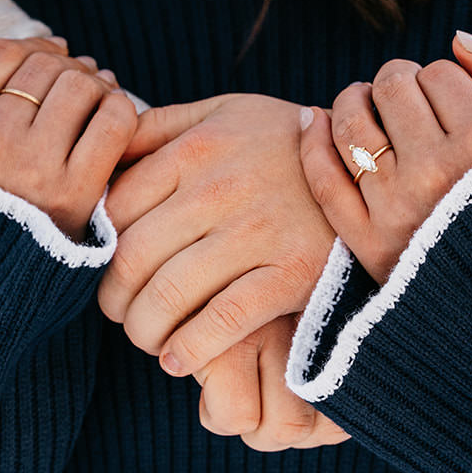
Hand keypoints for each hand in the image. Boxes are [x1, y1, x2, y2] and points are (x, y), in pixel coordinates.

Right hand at [0, 19, 135, 240]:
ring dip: (95, 83)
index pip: (4, 53)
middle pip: (47, 67)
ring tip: (95, 93)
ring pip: (82, 87)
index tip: (50, 54)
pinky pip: (114, 122)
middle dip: (66, 65)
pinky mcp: (76, 195)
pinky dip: (119, 109)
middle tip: (79, 76)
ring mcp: (33, 170)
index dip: (35, 46)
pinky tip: (110, 117)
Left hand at [98, 93, 348, 447]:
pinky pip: (221, 322)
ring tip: (147, 337)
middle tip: (119, 313)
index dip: (99, 247)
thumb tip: (101, 150)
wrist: (371, 168)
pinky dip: (188, 349)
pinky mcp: (292, 272)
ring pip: (168, 294)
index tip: (106, 267)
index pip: (116, 206)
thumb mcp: (224, 113)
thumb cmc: (284, 143)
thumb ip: (161, 127)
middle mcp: (220, 186)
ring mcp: (257, 231)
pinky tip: (178, 359)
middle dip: (114, 298)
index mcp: (197, 147)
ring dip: (143, 330)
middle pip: (133, 256)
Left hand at [298, 32, 471, 283]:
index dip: (442, 79)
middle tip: (406, 99)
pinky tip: (315, 119)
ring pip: (351, 122)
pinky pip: (323, 175)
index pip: (438, 73)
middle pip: (392, 88)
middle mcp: (437, 173)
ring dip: (354, 102)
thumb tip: (457, 40)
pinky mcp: (369, 243)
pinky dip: (313, 139)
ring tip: (367, 105)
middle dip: (398, 84)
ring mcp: (397, 208)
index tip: (449, 99)